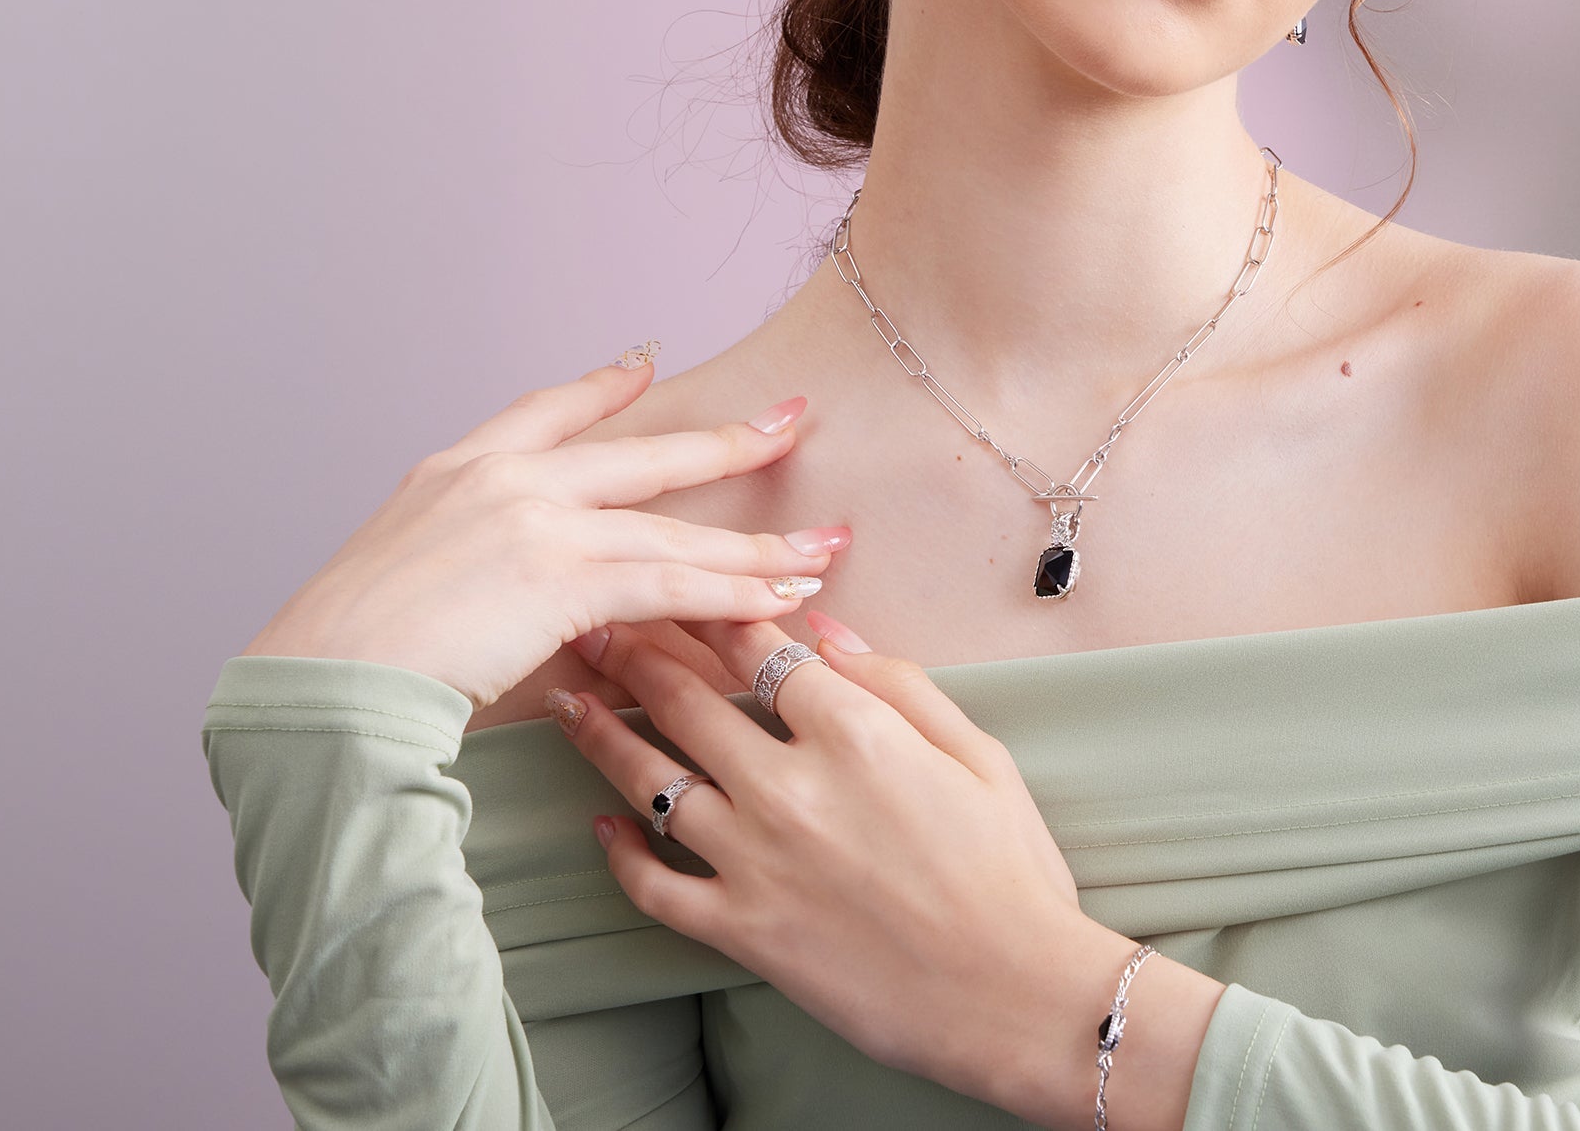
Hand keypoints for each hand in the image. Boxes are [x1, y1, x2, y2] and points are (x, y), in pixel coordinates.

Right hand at [241, 355, 847, 709]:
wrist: (320, 686)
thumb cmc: (341, 658)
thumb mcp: (397, 576)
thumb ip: (464, 564)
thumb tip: (508, 593)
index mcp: (454, 469)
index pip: (546, 410)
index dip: (604, 388)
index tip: (646, 365)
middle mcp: (504, 477)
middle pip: (643, 456)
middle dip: (729, 443)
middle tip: (791, 421)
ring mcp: (539, 520)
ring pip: (675, 531)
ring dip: (757, 546)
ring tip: (822, 549)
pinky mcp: (566, 577)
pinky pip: (674, 584)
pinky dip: (734, 593)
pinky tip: (782, 596)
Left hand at [551, 616, 1128, 1119]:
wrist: (1011, 995)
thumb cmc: (1010, 871)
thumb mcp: (978, 753)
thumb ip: (898, 680)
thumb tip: (824, 626)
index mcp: (856, 732)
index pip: (757, 647)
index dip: (712, 608)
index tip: (680, 585)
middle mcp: (790, 788)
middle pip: (686, 701)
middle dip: (634, 653)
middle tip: (596, 626)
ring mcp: (756, 861)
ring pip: (651, 781)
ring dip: (601, 735)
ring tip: (568, 702)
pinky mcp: (740, 931)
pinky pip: (654, 886)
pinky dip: (618, 853)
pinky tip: (598, 823)